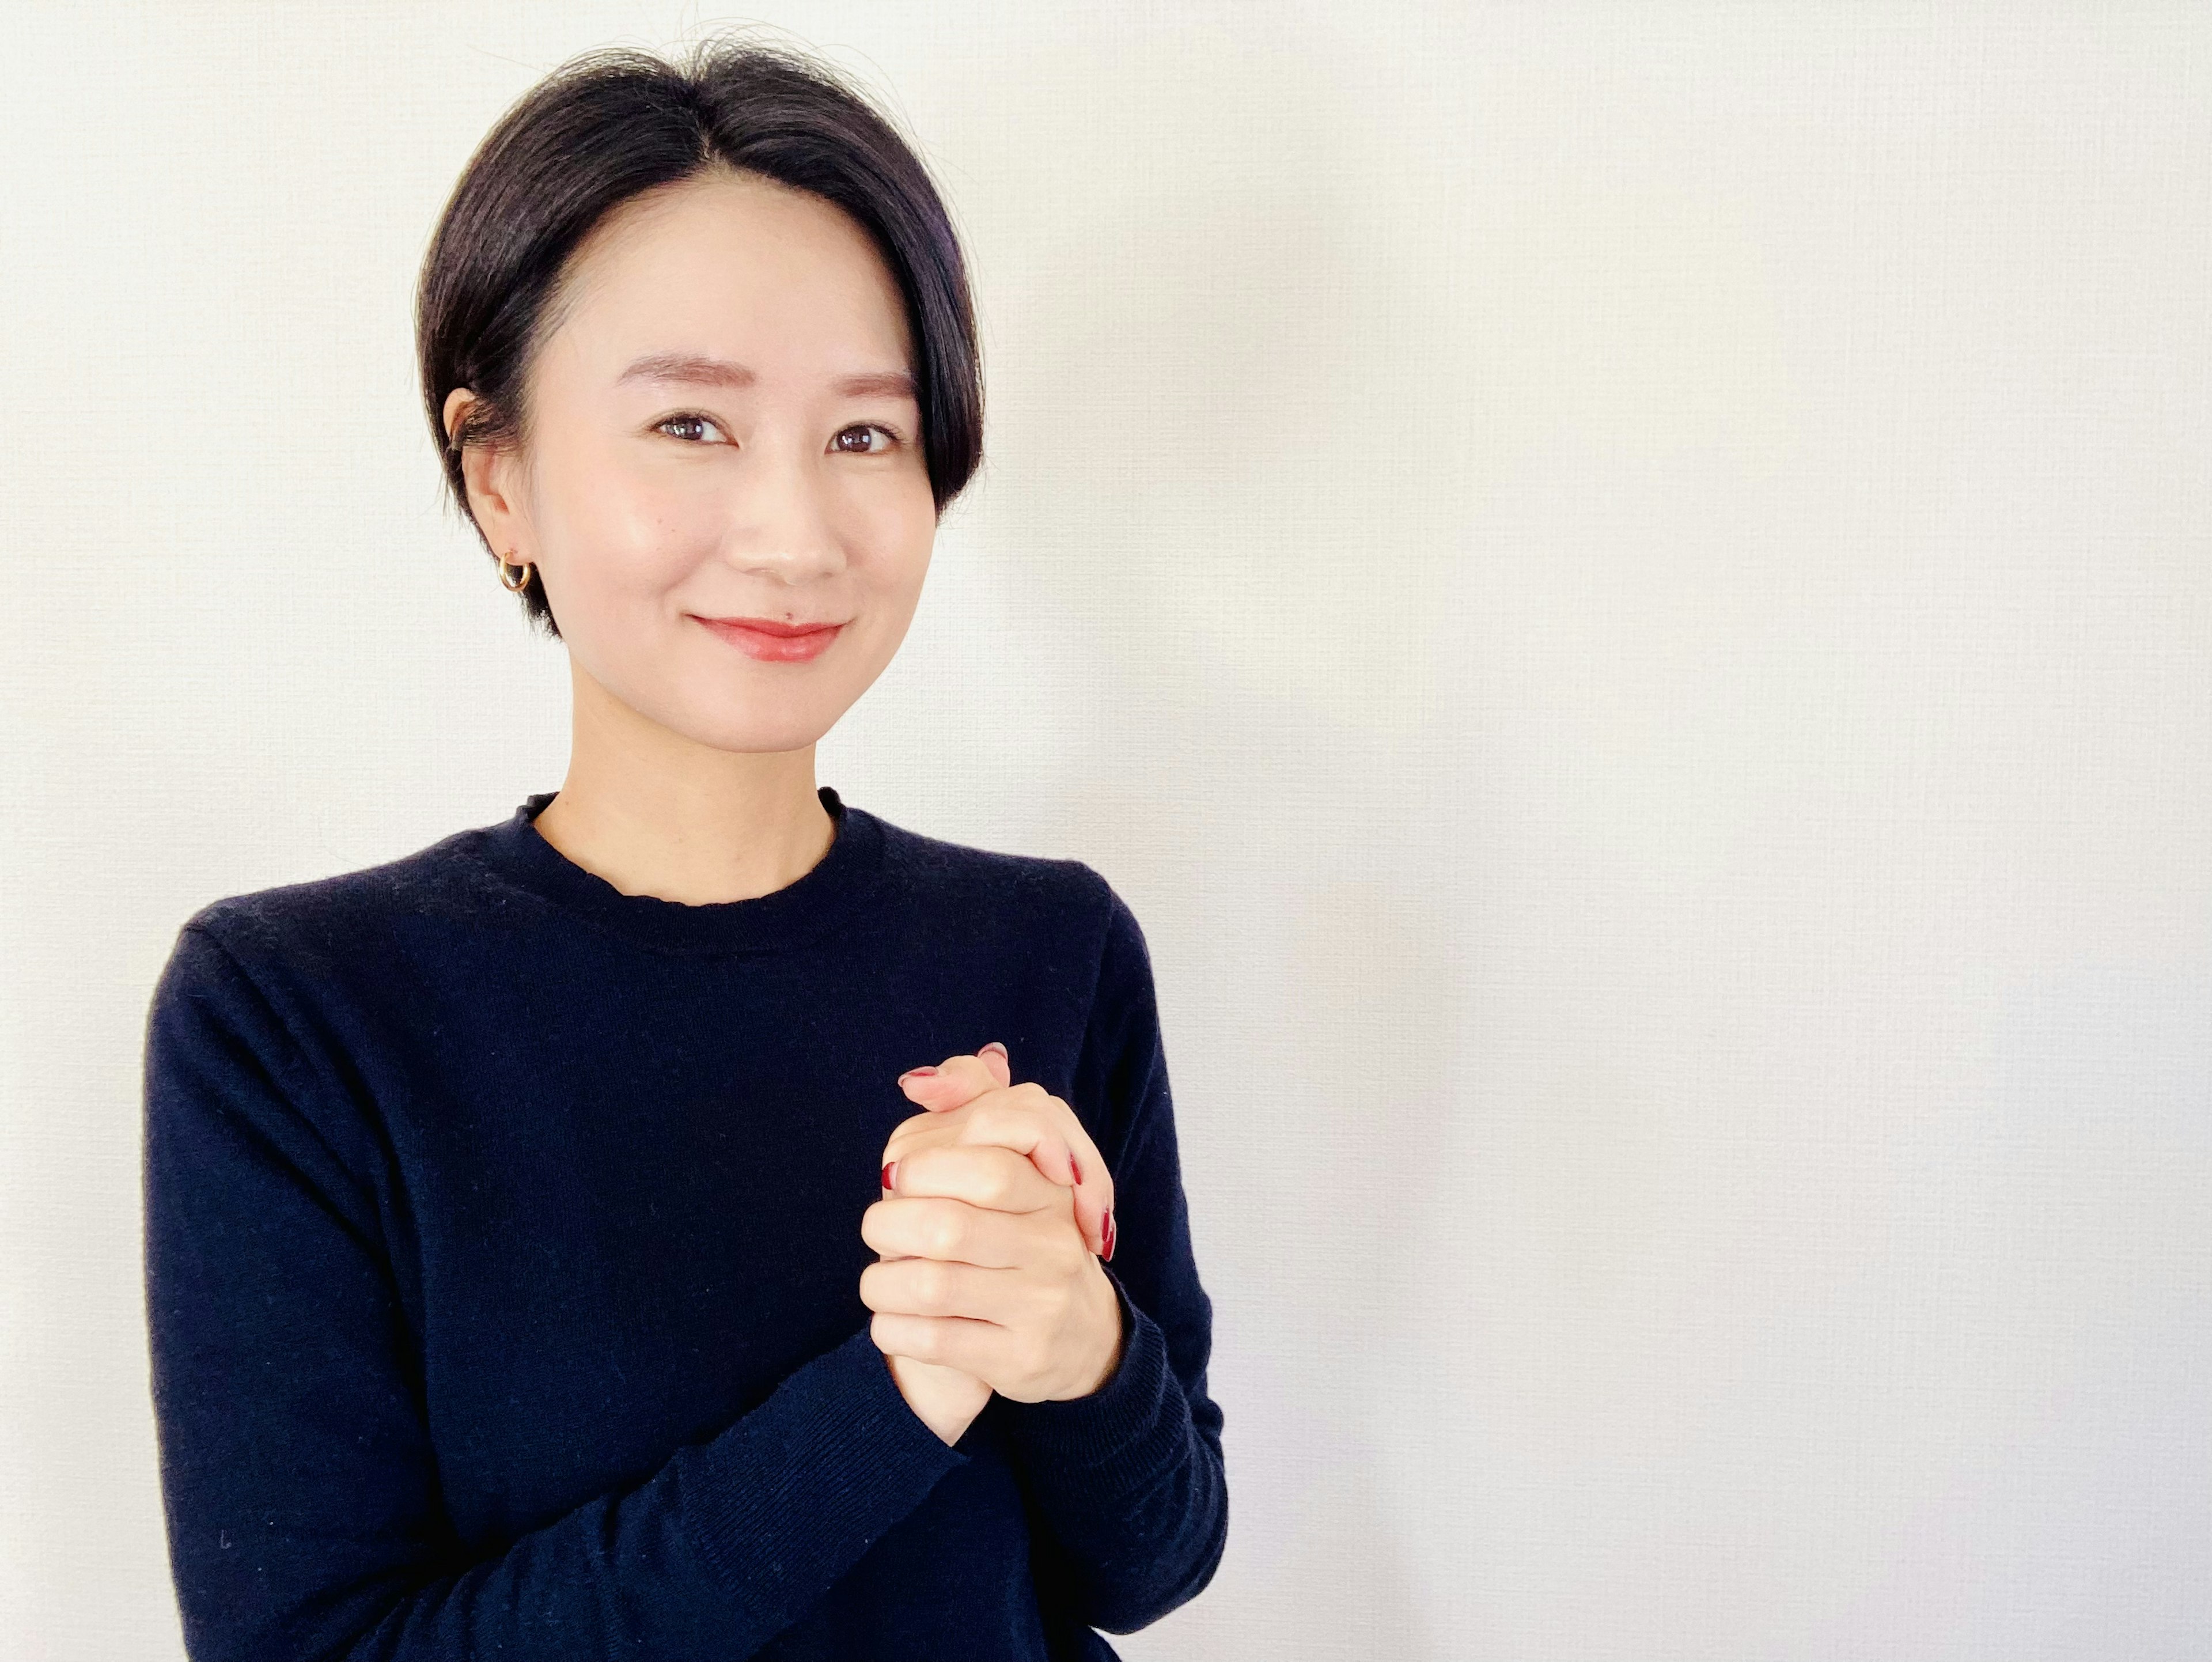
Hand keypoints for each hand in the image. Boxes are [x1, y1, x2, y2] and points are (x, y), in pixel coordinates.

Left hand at [863, 1045, 1125, 1407]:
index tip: (898, 1178)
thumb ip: (971, 1100)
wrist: (1080, 1337)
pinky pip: (933, 1339)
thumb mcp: (1012, 1160)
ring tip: (876, 1279)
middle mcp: (1055, 1244)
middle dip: (887, 1227)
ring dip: (881, 1282)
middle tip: (875, 1230)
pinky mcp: (1021, 1357)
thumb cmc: (1024, 1237)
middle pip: (946, 1227)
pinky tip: (891, 1319)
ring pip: (932, 1286)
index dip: (922, 1166)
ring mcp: (1042, 1304)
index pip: (985, 1160)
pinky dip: (892, 1328)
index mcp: (1052, 1189)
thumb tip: (918, 1081)